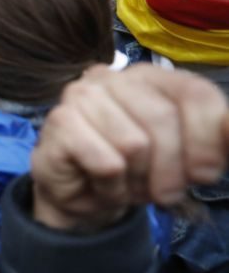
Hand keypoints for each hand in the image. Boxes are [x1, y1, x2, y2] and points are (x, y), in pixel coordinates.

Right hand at [31, 64, 228, 232]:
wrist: (80, 196)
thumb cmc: (137, 170)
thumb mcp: (188, 156)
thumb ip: (218, 138)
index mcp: (151, 76)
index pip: (195, 93)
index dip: (208, 141)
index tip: (202, 175)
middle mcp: (114, 76)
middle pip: (163, 118)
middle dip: (172, 170)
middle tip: (164, 193)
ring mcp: (81, 95)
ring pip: (134, 144)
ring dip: (137, 182)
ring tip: (127, 185)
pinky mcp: (60, 122)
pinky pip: (106, 163)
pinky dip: (112, 188)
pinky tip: (103, 186)